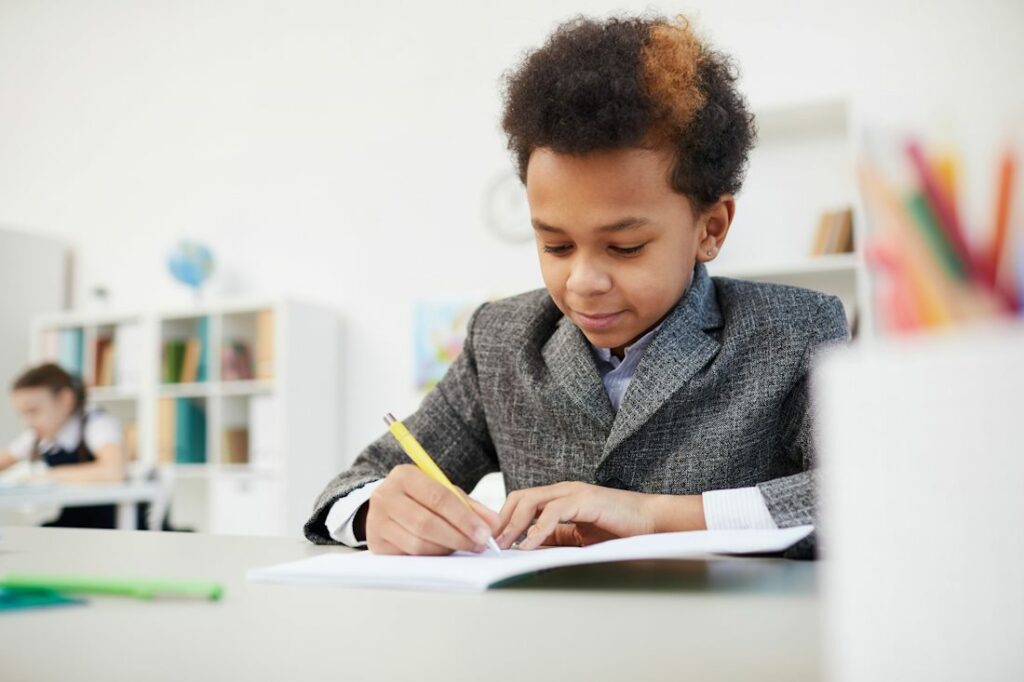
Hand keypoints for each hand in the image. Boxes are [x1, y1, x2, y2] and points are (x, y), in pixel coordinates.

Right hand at [365, 464, 499, 555]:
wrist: (386, 503)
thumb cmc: (420, 496)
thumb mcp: (442, 490)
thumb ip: (468, 505)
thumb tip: (493, 524)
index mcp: (404, 476)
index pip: (438, 497)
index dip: (464, 517)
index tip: (485, 532)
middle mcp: (386, 496)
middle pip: (426, 523)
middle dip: (458, 537)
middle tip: (480, 545)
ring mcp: (378, 521)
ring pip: (418, 543)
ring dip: (447, 549)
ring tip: (465, 547)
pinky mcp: (376, 543)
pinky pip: (410, 555)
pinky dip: (433, 556)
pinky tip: (446, 551)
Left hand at [495, 482, 705, 549]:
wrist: (651, 522)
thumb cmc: (619, 529)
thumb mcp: (579, 538)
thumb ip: (556, 539)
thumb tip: (528, 550)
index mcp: (560, 497)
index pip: (522, 501)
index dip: (504, 519)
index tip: (492, 541)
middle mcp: (563, 490)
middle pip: (520, 497)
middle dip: (502, 520)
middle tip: (492, 544)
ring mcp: (573, 493)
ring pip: (531, 501)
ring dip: (514, 524)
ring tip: (505, 545)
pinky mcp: (585, 500)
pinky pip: (553, 512)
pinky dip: (538, 529)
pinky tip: (530, 545)